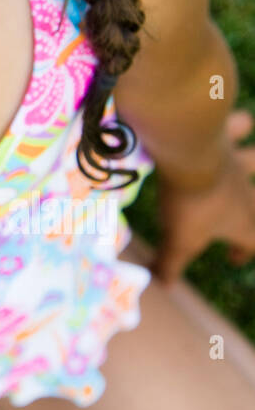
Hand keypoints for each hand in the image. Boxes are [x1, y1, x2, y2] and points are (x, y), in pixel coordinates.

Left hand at [152, 110, 254, 283]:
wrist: (191, 157)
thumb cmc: (189, 204)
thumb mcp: (178, 241)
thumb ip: (170, 264)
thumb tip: (163, 286)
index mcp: (242, 223)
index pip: (253, 244)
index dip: (244, 253)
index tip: (232, 259)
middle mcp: (246, 192)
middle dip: (252, 215)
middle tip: (241, 221)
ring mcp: (238, 163)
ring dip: (254, 163)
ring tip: (252, 162)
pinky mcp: (225, 137)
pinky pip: (239, 127)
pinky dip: (240, 125)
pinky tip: (241, 123)